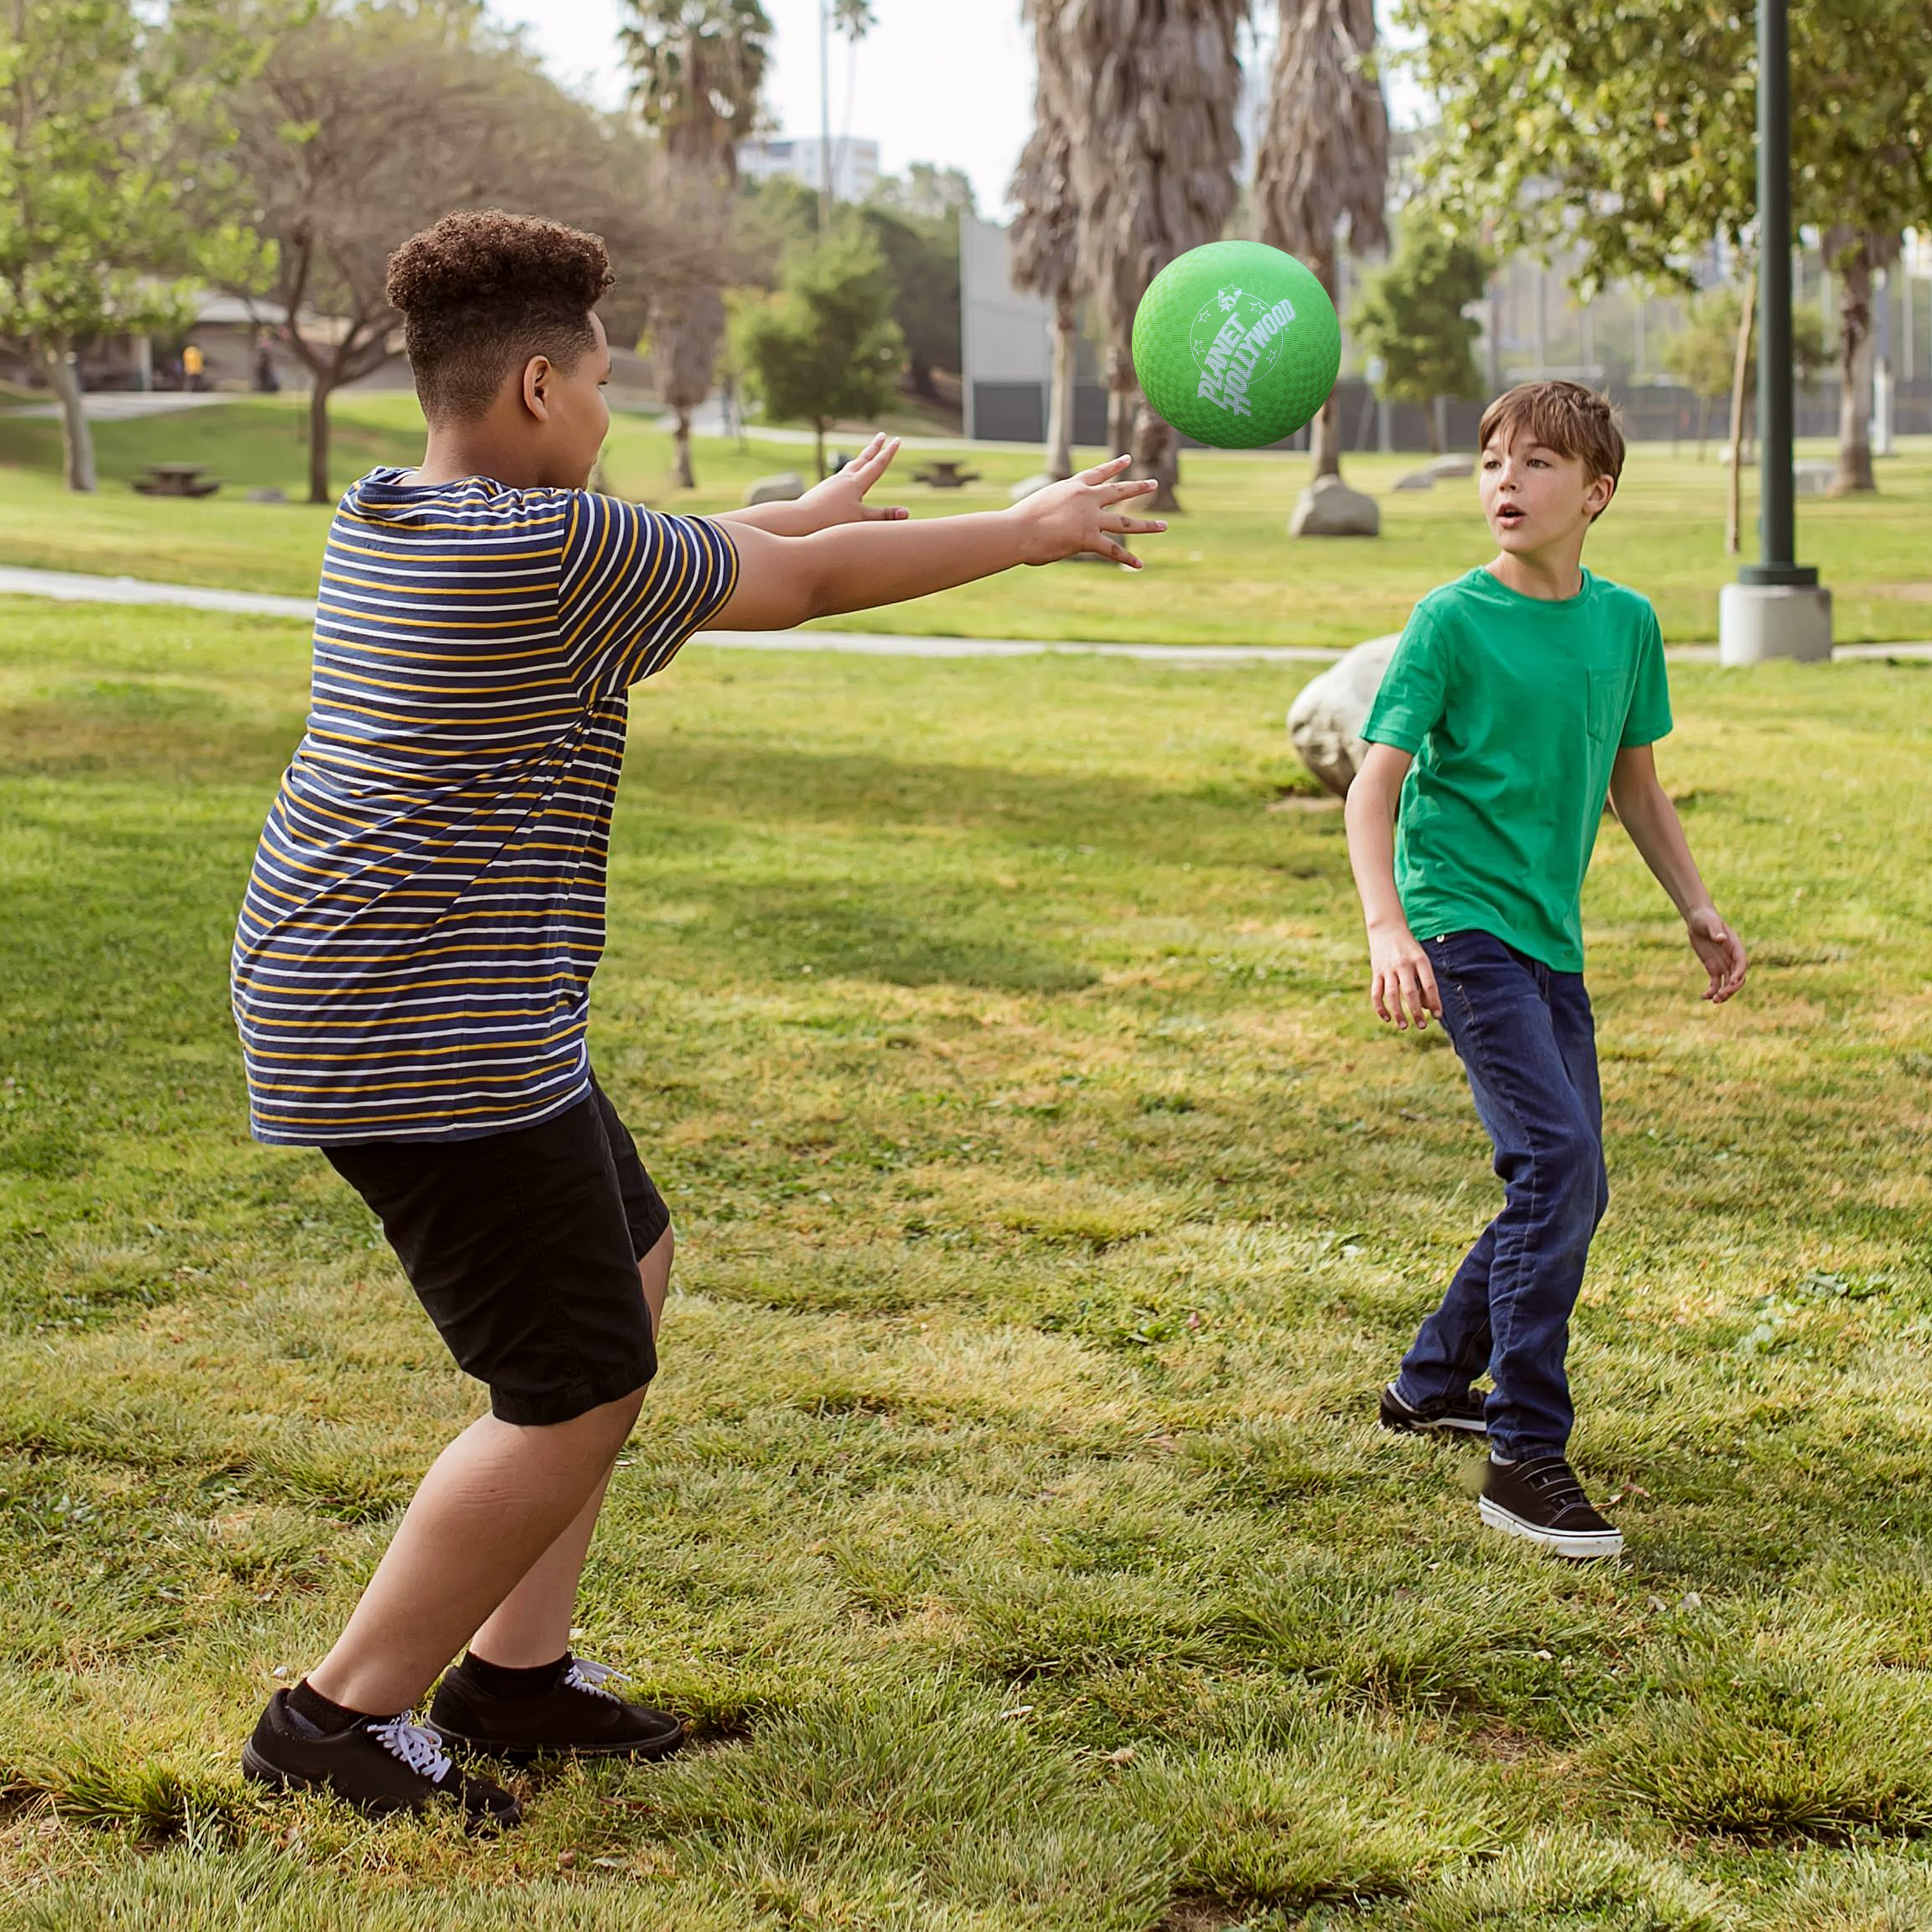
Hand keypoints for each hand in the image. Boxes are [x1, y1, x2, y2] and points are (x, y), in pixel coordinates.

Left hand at [798, 433, 907, 530]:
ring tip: (865, 455)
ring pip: (850, 466)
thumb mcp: (861, 519)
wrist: (800, 519)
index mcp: (856, 482)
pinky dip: (848, 472)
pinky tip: (845, 478)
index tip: (897, 440)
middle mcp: (844, 478)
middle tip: (882, 435)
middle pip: (863, 459)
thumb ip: (884, 515)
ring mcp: (832, 483)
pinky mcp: (824, 490)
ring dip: (861, 458)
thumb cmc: (831, 520)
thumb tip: (907, 513)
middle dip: (875, 447)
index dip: (889, 453)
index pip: (877, 464)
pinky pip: (840, 477)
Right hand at [1007, 454, 1166, 568]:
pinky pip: (1112, 550)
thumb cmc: (1018, 521)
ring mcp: (1089, 517)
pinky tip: (1140, 564)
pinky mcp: (1088, 538)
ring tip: (1164, 525)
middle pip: (1118, 491)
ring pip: (1124, 522)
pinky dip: (1127, 558)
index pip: (1097, 473)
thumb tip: (1051, 523)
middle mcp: (1085, 498)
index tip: (1126, 460)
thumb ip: (1053, 510)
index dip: (1113, 466)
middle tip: (1154, 484)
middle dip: (1138, 488)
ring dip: (1146, 525)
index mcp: (1072, 487)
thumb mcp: (1039, 506)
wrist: (1017, 529)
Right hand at [1368, 924, 1442, 1030]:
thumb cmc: (1409, 949)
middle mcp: (1404, 965)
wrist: (1387, 928)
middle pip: (1410, 992)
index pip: (1429, 984)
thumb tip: (1424, 1007)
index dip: (1434, 1002)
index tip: (1437, 1016)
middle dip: (1416, 1011)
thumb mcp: (1421, 960)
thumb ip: (1424, 981)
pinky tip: (1387, 1018)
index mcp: (1420, 961)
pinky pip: (1376, 993)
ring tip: (1404, 1026)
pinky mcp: (1376, 972)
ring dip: (1398, 1013)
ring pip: (1392, 995)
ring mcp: (1388, 969)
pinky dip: (1380, 1007)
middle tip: (1421, 1026)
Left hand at [1687, 905, 1746, 1002]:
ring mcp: (1723, 964)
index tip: (1731, 981)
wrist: (1697, 920)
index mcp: (1735, 948)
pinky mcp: (1713, 968)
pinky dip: (1711, 991)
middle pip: (1738, 978)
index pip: (1742, 963)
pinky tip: (1703, 997)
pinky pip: (1715, 983)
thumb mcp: (1710, 923)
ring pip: (1728, 984)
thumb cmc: (1706, 919)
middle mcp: (1732, 958)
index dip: (1739, 973)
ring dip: (1723, 993)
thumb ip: (1716, 931)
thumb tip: (1721, 939)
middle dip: (1732, 988)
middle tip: (1721, 995)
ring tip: (1714, 1000)